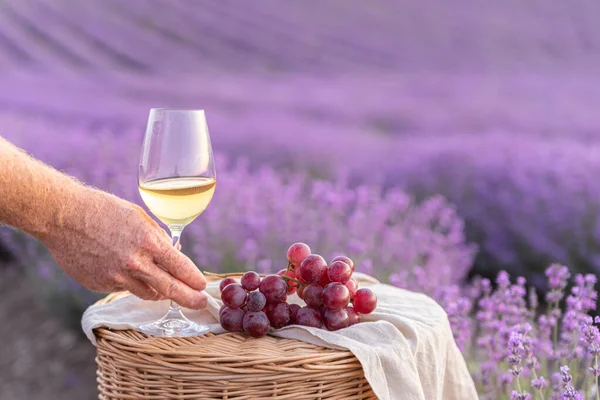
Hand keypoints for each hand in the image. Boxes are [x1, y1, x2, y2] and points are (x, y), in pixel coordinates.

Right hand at [41, 188, 207, 308]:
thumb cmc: (104, 210)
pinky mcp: (101, 285)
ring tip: (163, 283)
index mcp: (149, 242)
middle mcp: (135, 264)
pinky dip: (130, 282)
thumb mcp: (139, 217)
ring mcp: (116, 278)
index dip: (195, 280)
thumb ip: (158, 238)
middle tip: (200, 303)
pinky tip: (121, 267)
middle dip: (189, 298)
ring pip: (148, 293)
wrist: (63, 216)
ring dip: (159, 290)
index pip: (182, 268)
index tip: (203, 286)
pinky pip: (124, 288)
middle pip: (171, 290)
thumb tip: (174, 254)